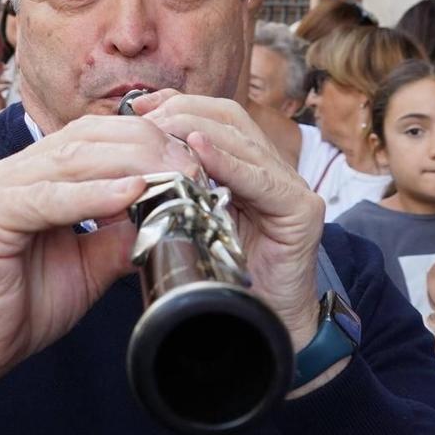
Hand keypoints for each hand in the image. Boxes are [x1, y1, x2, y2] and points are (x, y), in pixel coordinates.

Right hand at [0, 116, 202, 406]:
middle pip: (89, 137)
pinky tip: (129, 194)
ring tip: (174, 175)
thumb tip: (170, 221)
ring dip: (130, 164)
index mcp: (36, 175)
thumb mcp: (87, 267)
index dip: (148, 141)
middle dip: (147, 147)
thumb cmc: (19, 306)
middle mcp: (14, 171)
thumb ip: (120, 238)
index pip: (97, 136)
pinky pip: (45, 198)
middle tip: (194, 168)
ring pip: (71, 158)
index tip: (194, 162)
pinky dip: (90, 194)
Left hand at [129, 90, 327, 352]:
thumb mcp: (189, 220)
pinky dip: (228, 163)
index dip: (178, 104)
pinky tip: (197, 151)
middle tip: (144, 118)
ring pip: (243, 141)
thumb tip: (132, 156)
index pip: (216, 117)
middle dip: (183, 112)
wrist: (262, 329)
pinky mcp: (302, 212)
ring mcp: (293, 189)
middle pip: (229, 118)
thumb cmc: (220, 278)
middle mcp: (276, 170)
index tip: (137, 106)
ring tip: (161, 127)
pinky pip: (262, 180)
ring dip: (197, 130)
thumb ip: (174, 188)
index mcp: (250, 168)